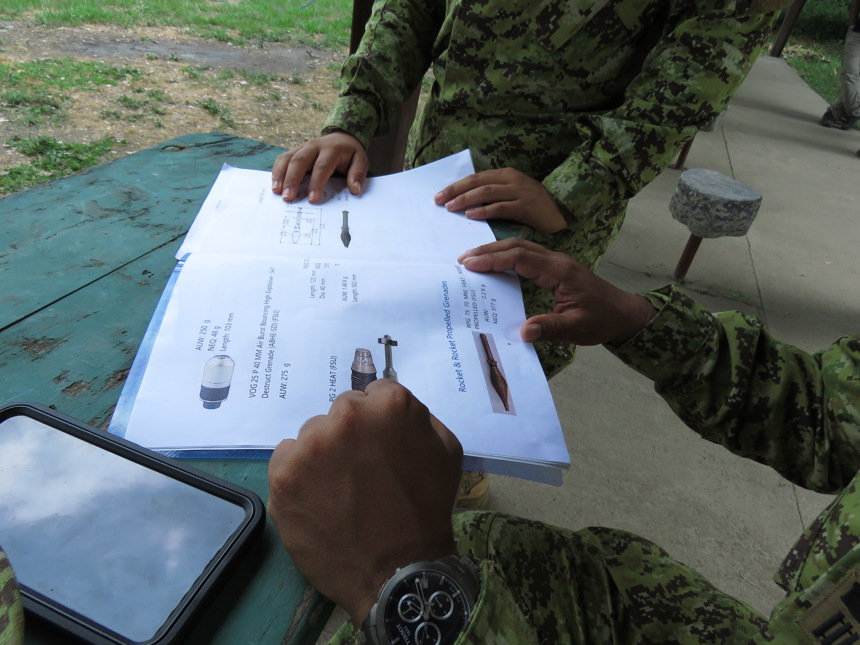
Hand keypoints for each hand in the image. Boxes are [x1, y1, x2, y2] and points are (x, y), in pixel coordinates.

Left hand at [267, 379, 462, 623]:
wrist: (397, 572)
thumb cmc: (427, 512)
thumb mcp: (446, 452)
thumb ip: (418, 417)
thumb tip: (391, 408)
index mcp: (390, 406)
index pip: (375, 394)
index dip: (381, 421)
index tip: (382, 446)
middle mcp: (347, 416)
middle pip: (343, 412)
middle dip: (352, 435)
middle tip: (363, 472)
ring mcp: (311, 444)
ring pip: (313, 435)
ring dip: (325, 454)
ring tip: (341, 491)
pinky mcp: (284, 473)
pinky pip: (287, 457)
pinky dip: (300, 474)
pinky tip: (318, 498)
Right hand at [271, 131, 367, 202]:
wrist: (342, 137)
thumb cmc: (350, 153)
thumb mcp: (361, 160)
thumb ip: (358, 174)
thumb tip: (355, 189)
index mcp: (331, 149)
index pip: (322, 166)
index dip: (316, 183)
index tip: (312, 199)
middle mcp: (314, 146)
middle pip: (299, 161)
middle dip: (292, 180)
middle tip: (288, 197)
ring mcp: (302, 147)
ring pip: (287, 158)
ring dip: (280, 175)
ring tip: (276, 191)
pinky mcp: (295, 151)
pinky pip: (282, 159)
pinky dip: (277, 171)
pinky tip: (275, 184)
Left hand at [433, 168, 565, 233]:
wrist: (561, 213)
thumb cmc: (533, 206)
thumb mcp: (512, 194)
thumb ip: (493, 195)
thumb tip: (466, 203)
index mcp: (506, 174)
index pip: (475, 177)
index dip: (456, 186)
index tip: (439, 195)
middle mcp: (512, 180)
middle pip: (477, 182)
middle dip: (455, 191)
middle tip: (439, 201)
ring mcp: (519, 192)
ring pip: (486, 193)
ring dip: (466, 200)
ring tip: (451, 208)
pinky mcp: (526, 206)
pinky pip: (500, 207)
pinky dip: (484, 211)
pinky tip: (472, 215)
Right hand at [458, 239, 656, 344]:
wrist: (624, 313)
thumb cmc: (602, 320)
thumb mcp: (577, 328)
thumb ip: (550, 328)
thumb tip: (523, 332)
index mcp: (560, 272)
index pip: (521, 258)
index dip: (494, 260)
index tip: (470, 265)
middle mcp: (557, 261)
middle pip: (518, 246)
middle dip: (489, 251)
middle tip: (462, 260)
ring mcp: (557, 262)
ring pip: (522, 247)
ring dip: (497, 251)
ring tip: (472, 260)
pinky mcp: (556, 267)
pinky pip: (528, 254)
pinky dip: (508, 256)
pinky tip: (495, 264)